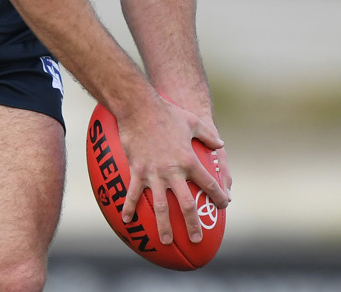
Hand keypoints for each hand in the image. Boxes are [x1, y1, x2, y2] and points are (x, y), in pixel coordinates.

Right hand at [117, 96, 228, 244]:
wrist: (139, 107)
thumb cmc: (167, 112)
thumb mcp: (193, 121)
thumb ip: (207, 135)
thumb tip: (220, 145)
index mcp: (189, 160)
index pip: (209, 184)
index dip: (218, 196)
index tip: (224, 205)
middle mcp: (173, 172)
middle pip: (186, 205)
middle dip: (193, 224)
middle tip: (196, 238)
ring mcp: (154, 173)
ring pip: (161, 206)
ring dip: (164, 226)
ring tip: (167, 241)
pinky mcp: (137, 171)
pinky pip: (133, 194)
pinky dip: (129, 208)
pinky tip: (126, 220)